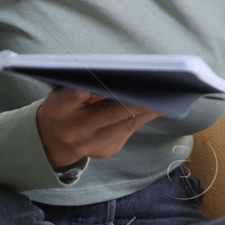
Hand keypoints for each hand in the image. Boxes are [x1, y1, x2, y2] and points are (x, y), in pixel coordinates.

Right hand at [35, 87, 165, 169]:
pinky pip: (129, 131)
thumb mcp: (63, 91)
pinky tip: (160, 105)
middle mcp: (73, 130)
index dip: (82, 91)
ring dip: (149, 109)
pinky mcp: (106, 151)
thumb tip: (121, 73)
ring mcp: (90, 145)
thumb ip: (82, 81)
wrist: (55, 140)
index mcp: (57, 110)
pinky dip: (144, 116)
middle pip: (108, 114)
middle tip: (157, 87)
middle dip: (134, 100)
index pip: (69, 98)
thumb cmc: (65, 104)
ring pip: (126, 125)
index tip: (96, 83)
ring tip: (169, 95)